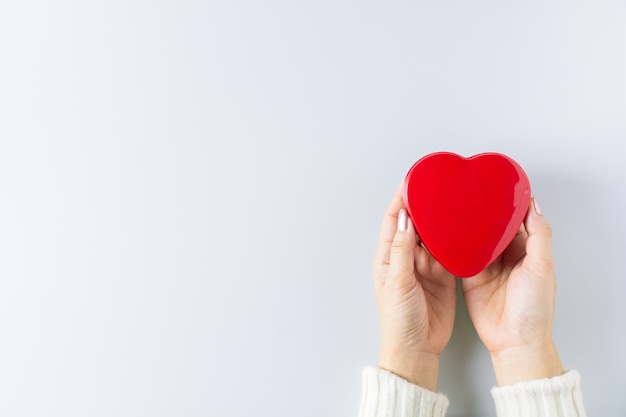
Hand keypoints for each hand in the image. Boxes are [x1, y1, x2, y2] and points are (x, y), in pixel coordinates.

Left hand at [373, 183, 456, 390]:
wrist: (418, 349)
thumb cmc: (399, 320)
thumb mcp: (398, 282)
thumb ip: (402, 250)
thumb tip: (403, 218)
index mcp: (389, 257)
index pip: (393, 220)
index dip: (401, 200)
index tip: (412, 181)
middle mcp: (407, 258)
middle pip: (416, 224)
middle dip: (425, 205)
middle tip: (438, 186)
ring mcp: (426, 267)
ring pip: (435, 236)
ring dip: (442, 221)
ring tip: (453, 202)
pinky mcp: (444, 277)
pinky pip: (451, 253)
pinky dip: (456, 241)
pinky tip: (464, 229)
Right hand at [461, 198, 563, 384]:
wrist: (514, 342)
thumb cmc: (534, 310)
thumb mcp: (541, 268)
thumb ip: (538, 235)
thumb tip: (535, 205)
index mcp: (526, 251)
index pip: (515, 220)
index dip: (506, 204)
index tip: (494, 186)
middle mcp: (505, 257)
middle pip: (491, 228)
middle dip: (481, 212)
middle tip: (467, 193)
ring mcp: (486, 267)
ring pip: (474, 240)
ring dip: (465, 227)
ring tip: (453, 208)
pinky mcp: (470, 278)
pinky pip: (459, 257)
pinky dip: (453, 247)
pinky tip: (446, 234)